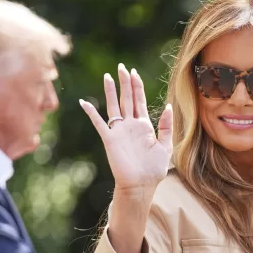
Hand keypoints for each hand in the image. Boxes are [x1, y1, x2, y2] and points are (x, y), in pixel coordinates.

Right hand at [79, 63, 173, 191]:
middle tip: (122, 67)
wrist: (140, 185)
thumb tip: (168, 107)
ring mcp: (119, 131)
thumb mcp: (165, 147)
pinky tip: (84, 102)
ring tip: (108, 76)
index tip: (134, 72)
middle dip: (125, 83)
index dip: (137, 86)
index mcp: (144, 126)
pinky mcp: (110, 139)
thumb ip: (166, 127)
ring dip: (111, 91)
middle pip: (127, 99)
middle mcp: (130, 125)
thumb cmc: (153, 170)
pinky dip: (91, 113)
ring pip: (114, 106)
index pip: (139, 101)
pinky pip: (99, 123)